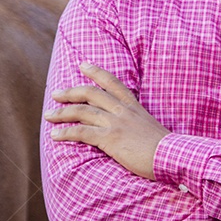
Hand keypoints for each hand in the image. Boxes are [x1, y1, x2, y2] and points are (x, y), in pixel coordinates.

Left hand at [46, 63, 169, 179]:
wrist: (171, 156)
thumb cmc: (164, 148)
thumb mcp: (150, 127)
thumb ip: (136, 123)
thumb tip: (128, 128)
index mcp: (133, 106)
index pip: (112, 82)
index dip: (96, 71)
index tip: (83, 64)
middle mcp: (123, 110)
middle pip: (91, 93)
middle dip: (70, 92)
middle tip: (56, 93)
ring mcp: (116, 123)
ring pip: (82, 111)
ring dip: (62, 113)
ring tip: (48, 115)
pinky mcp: (110, 138)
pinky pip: (82, 132)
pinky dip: (66, 132)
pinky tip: (55, 135)